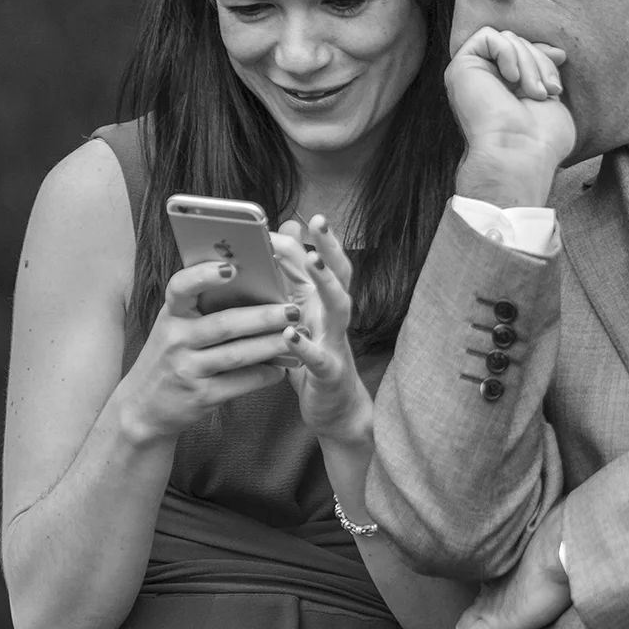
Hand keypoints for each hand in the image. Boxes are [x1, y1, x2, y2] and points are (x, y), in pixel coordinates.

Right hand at [116, 262, 297, 442]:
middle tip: (293, 310)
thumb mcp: (176, 327)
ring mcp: (186, 369)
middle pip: (224, 324)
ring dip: (272, 345)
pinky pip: (240, 383)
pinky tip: (281, 368)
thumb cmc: (171, 356)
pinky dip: (265, 374)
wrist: (143, 407)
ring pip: (237, 354)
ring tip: (298, 335)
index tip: (231, 268)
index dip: (204, 276)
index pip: (180, 288)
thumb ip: (203, 308)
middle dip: (263, 316)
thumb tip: (256, 283)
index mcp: (172, 315)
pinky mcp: (200, 396)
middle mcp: (176, 340)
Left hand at [274, 218, 370, 444]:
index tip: (303, 218)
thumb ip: (293, 274)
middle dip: (331, 248)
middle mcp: (335, 318)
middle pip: (340, 276)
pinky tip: (290, 334)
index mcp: (326, 303)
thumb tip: (288, 230)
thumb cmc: (314, 357)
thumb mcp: (302, 313)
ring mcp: (336, 343)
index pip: (327, 262)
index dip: (316, 240)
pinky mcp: (329, 373)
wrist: (335, 409)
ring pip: (339, 308)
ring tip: (312, 262)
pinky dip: (305, 346)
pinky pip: (319, 358)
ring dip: (328, 284)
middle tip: (320, 220)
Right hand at [446, 27, 573, 207]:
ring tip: (533, 93)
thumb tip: (556, 51)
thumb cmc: (540, 139)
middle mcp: (488, 81)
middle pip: (518, 42)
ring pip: (506, 38)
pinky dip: (507, 52)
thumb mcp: (551, 98)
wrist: (520, 152)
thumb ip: (547, 73)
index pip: (525, 52)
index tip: (561, 60)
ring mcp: (473, 75)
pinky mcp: (460, 67)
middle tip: (547, 91)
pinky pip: (487, 36)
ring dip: (528, 61)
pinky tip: (511, 79)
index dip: (543, 54)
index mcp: (507, 90)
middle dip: (539, 61)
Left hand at [455, 507, 572, 628]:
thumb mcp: (549, 556)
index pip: (486, 592)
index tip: (504, 616)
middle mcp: (490, 589)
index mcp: (502, 572)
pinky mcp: (494, 623)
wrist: (558, 551)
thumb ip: (544, 564)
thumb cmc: (560, 549)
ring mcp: (489, 606)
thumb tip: (562, 563)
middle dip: (477, 627)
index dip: (490, 607)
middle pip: (470, 611)